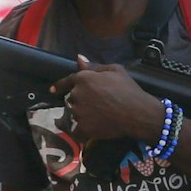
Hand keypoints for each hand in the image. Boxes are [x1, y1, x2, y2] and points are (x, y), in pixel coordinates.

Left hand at [51, 58, 165, 144]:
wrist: (137, 113)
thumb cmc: (128, 89)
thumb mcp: (115, 70)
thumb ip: (94, 66)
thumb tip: (79, 59)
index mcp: (83, 79)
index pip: (66, 81)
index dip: (59, 85)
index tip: (53, 90)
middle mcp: (77, 95)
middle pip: (73, 98)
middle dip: (81, 100)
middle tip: (98, 104)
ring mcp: (79, 112)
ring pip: (75, 114)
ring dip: (83, 114)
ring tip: (100, 116)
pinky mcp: (83, 128)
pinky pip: (78, 131)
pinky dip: (83, 131)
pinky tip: (93, 129)